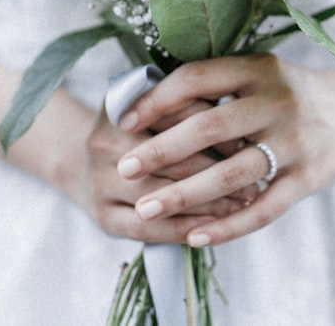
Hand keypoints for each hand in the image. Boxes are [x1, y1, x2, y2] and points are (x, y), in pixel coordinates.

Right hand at [84, 103, 255, 243]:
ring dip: (207, 203)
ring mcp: (98, 182)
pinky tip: (213, 228)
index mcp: (119, 108)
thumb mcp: (153, 109)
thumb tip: (242, 128)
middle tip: (255, 176)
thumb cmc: (136, 131)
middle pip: (168, 158)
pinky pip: (148, 229)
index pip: (173, 115)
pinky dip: (183, 229)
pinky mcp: (103, 217)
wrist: (79, 161)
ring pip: (160, 195)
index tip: (247, 139)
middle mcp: (102, 142)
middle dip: (217, 169)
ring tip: (243, 203)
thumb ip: (188, 106)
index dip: (214, 128)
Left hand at [113, 53, 334, 246]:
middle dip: (162, 149)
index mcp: (258, 69)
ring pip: (232, 174)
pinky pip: (263, 209)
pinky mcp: (309, 178)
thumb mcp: (260, 72)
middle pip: (210, 126)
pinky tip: (195, 236)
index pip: (197, 78)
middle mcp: (278, 102)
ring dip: (185, 194)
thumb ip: (216, 84)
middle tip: (125, 168)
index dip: (156, 98)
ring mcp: (296, 142)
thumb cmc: (292, 92)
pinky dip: (228, 226)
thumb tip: (146, 100)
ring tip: (147, 208)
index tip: (124, 120)